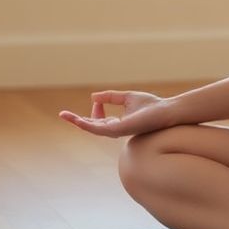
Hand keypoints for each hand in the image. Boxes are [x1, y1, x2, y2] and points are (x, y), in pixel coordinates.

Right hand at [58, 90, 173, 137]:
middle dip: (77, 121)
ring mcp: (117, 131)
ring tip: (65, 116)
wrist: (166, 112)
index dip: (95, 110)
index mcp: (119, 124)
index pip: (99, 121)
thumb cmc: (152, 106)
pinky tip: (79, 120)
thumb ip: (111, 97)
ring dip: (79, 122)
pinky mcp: (120, 130)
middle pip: (92, 127)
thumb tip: (93, 97)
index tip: (97, 101)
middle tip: (62, 115)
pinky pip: (101, 129)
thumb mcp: (127, 97)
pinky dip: (89, 125)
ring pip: (93, 129)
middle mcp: (116, 130)